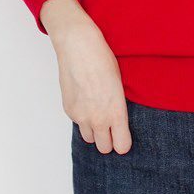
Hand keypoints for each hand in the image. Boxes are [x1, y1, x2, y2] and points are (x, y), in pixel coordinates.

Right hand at [40, 0, 131, 154]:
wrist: (78, 45)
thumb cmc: (103, 59)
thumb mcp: (119, 83)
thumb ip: (118, 106)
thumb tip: (118, 120)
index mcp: (115, 111)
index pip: (122, 146)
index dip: (124, 142)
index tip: (124, 135)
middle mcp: (97, 118)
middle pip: (104, 148)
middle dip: (109, 140)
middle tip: (112, 127)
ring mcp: (81, 116)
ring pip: (90, 138)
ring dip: (95, 131)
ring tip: (99, 113)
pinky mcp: (69, 110)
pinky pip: (78, 123)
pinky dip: (83, 118)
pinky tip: (87, 101)